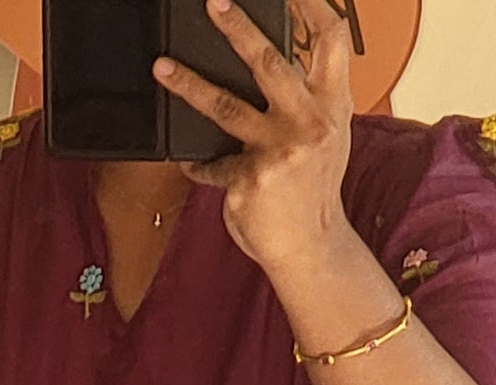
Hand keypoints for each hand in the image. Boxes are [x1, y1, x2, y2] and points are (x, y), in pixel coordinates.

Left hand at [156, 0, 356, 277]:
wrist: (312, 248)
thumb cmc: (314, 190)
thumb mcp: (328, 136)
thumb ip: (309, 98)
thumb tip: (278, 57)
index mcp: (333, 104)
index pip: (332, 38)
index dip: (312, 4)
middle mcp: (310, 122)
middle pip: (269, 62)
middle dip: (238, 28)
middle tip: (213, 2)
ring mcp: (279, 152)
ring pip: (226, 106)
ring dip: (189, 84)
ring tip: (162, 67)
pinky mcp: (250, 180)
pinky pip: (213, 163)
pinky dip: (201, 164)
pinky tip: (193, 163)